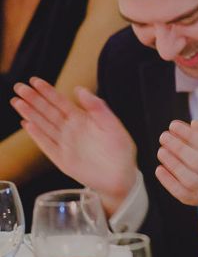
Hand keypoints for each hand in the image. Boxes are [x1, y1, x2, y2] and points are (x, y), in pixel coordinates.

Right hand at [11, 78, 137, 214]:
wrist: (121, 176)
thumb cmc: (120, 151)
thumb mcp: (113, 125)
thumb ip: (97, 107)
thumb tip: (81, 89)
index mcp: (83, 120)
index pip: (61, 102)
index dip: (48, 91)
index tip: (35, 80)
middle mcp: (71, 130)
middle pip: (48, 112)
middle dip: (34, 99)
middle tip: (19, 87)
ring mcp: (65, 144)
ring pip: (44, 126)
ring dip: (31, 114)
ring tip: (17, 102)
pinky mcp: (62, 159)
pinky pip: (47, 145)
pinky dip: (37, 136)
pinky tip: (27, 125)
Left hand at [155, 120, 197, 207]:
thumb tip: (195, 124)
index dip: (189, 134)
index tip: (173, 125)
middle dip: (178, 148)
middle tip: (164, 136)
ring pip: (189, 178)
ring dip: (172, 163)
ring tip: (161, 150)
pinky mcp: (193, 198)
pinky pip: (179, 192)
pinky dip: (167, 180)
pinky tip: (159, 168)